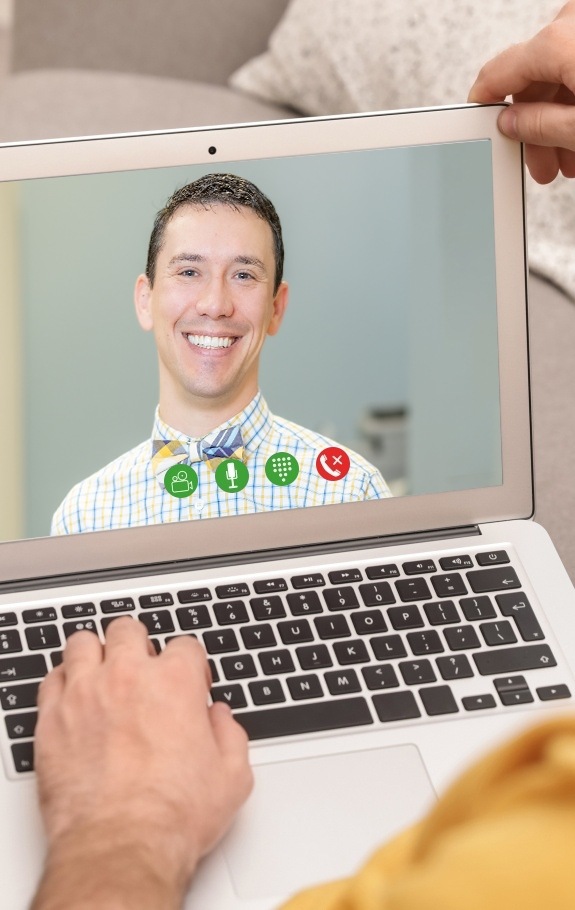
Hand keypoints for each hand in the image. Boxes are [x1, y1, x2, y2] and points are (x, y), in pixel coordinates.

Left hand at [33, 618, 252, 907]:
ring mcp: (85, 694)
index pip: (185, 646)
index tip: (189, 687)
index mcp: (175, 682)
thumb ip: (230, 735)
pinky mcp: (52, 718)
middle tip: (143, 673)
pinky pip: (51, 679)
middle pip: (129, 631)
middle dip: (139, 647)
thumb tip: (220, 720)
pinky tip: (74, 699)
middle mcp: (128, 677)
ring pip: (83, 644)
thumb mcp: (232, 777)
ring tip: (104, 676)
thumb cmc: (173, 816)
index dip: (190, 666)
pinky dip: (63, 683)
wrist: (122, 846)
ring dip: (96, 655)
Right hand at [468, 1, 574, 182]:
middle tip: (538, 161)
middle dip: (534, 125)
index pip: (497, 73)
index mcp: (556, 42)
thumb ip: (538, 127)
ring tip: (567, 157)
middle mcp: (572, 24)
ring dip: (559, 118)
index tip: (479, 121)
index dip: (483, 104)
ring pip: (560, 73)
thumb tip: (513, 124)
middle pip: (533, 78)